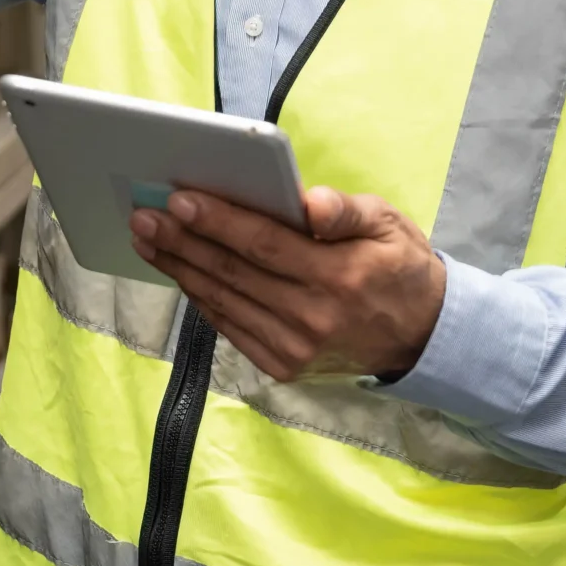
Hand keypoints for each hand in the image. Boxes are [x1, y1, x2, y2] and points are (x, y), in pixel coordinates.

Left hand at [128, 186, 444, 382]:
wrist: (422, 338)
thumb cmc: (398, 267)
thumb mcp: (389, 225)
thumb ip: (346, 211)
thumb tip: (309, 203)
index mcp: (340, 276)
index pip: (264, 245)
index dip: (218, 221)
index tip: (178, 199)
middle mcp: (313, 317)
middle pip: (233, 273)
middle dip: (182, 241)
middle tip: (143, 215)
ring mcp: (294, 348)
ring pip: (223, 301)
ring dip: (179, 268)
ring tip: (147, 238)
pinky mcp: (283, 366)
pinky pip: (229, 326)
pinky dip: (200, 298)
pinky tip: (179, 271)